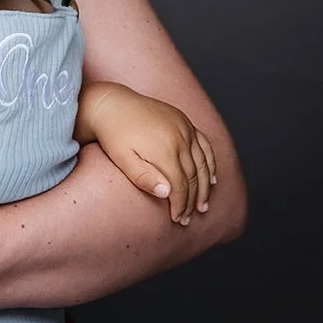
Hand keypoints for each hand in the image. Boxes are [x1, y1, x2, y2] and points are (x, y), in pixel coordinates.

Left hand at [77, 82, 216, 224]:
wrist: (110, 103)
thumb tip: (168, 193)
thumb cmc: (113, 134)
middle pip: (193, 176)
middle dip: (192, 200)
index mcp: (164, 149)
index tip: (178, 219)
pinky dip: (210, 163)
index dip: (181, 205)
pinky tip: (212, 178)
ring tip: (202, 205)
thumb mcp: (121, 158)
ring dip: (206, 186)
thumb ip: (143, 176)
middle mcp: (179, 137)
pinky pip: (205, 145)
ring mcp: (184, 127)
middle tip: (188, 217)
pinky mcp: (184, 120)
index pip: (180, 185)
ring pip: (203, 163)